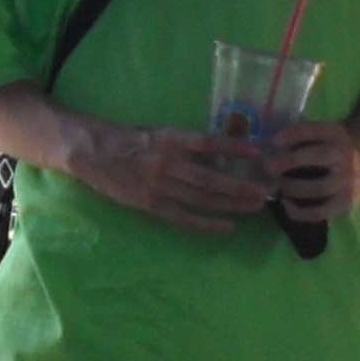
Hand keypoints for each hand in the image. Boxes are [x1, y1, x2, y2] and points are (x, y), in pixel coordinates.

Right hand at [66, 124, 268, 234]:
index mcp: (171, 139)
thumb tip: (222, 151)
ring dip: (231, 205)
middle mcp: (168, 162)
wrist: (93, 152)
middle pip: (211, 177)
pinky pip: (184, 218)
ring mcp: (160, 186)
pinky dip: (207, 224)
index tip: (258, 153)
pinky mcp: (152, 204)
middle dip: (240, 186)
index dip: (235, 148)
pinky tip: (227, 227)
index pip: (209, 143)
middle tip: (265, 191)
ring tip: (254, 207)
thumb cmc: (130, 140)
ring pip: (202, 199)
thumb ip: (186, 144)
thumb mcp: (159, 133)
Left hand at [266, 119, 359, 222]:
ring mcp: (348, 182)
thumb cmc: (328, 147)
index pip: (315, 130)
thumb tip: (262, 144)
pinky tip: (285, 205)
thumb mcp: (320, 134)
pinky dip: (299, 211)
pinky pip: (320, 211)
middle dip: (290, 161)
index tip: (275, 141)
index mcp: (336, 134)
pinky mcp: (345, 204)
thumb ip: (297, 135)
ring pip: (318, 187)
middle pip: (319, 156)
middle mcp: (346, 156)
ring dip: (292, 187)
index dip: (293, 135)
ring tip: (277, 186)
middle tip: (268, 167)